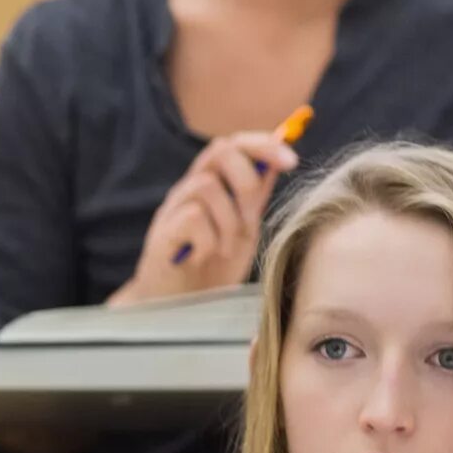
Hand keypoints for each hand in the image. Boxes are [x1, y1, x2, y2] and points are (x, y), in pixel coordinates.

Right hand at [119, 130, 302, 298]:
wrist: (178, 308)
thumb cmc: (210, 269)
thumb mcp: (243, 229)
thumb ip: (255, 197)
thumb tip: (277, 162)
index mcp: (210, 186)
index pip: (233, 145)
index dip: (263, 144)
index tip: (291, 161)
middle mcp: (188, 190)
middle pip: (219, 152)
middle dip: (247, 181)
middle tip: (251, 219)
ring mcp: (172, 210)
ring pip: (207, 187)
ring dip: (228, 220)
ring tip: (226, 249)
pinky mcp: (161, 233)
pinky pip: (193, 218)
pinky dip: (209, 240)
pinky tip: (204, 257)